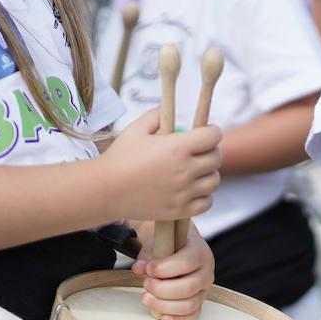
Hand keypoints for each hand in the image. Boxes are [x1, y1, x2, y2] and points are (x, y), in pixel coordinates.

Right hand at [98, 110, 222, 220]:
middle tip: (199, 152)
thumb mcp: (136, 129)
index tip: (204, 133)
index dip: (211, 132)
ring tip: (195, 172)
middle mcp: (185, 170)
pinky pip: (206, 203)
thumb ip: (157, 116)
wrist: (103, 190)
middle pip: (216, 158)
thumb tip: (169, 108)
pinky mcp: (180, 210)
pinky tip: (191, 190)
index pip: (213, 136)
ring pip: (214, 181)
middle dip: (210, 151)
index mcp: (178, 147)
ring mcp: (184, 192)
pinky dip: (203, 196)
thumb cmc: (119, 158)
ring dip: (208, 174)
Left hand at [131, 221, 213, 319]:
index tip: (147, 268)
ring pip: (189, 305)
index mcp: (200, 252)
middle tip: (146, 283)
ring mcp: (204, 290)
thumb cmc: (170, 244)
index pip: (186, 263)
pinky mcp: (199, 303)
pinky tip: (162, 317)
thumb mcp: (159, 242)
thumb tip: (139, 268)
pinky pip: (192, 316)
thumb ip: (148, 254)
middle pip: (188, 288)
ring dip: (163, 305)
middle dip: (161, 289)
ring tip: (146, 297)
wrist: (180, 247)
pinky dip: (177, 319)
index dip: (163, 268)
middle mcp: (206, 272)